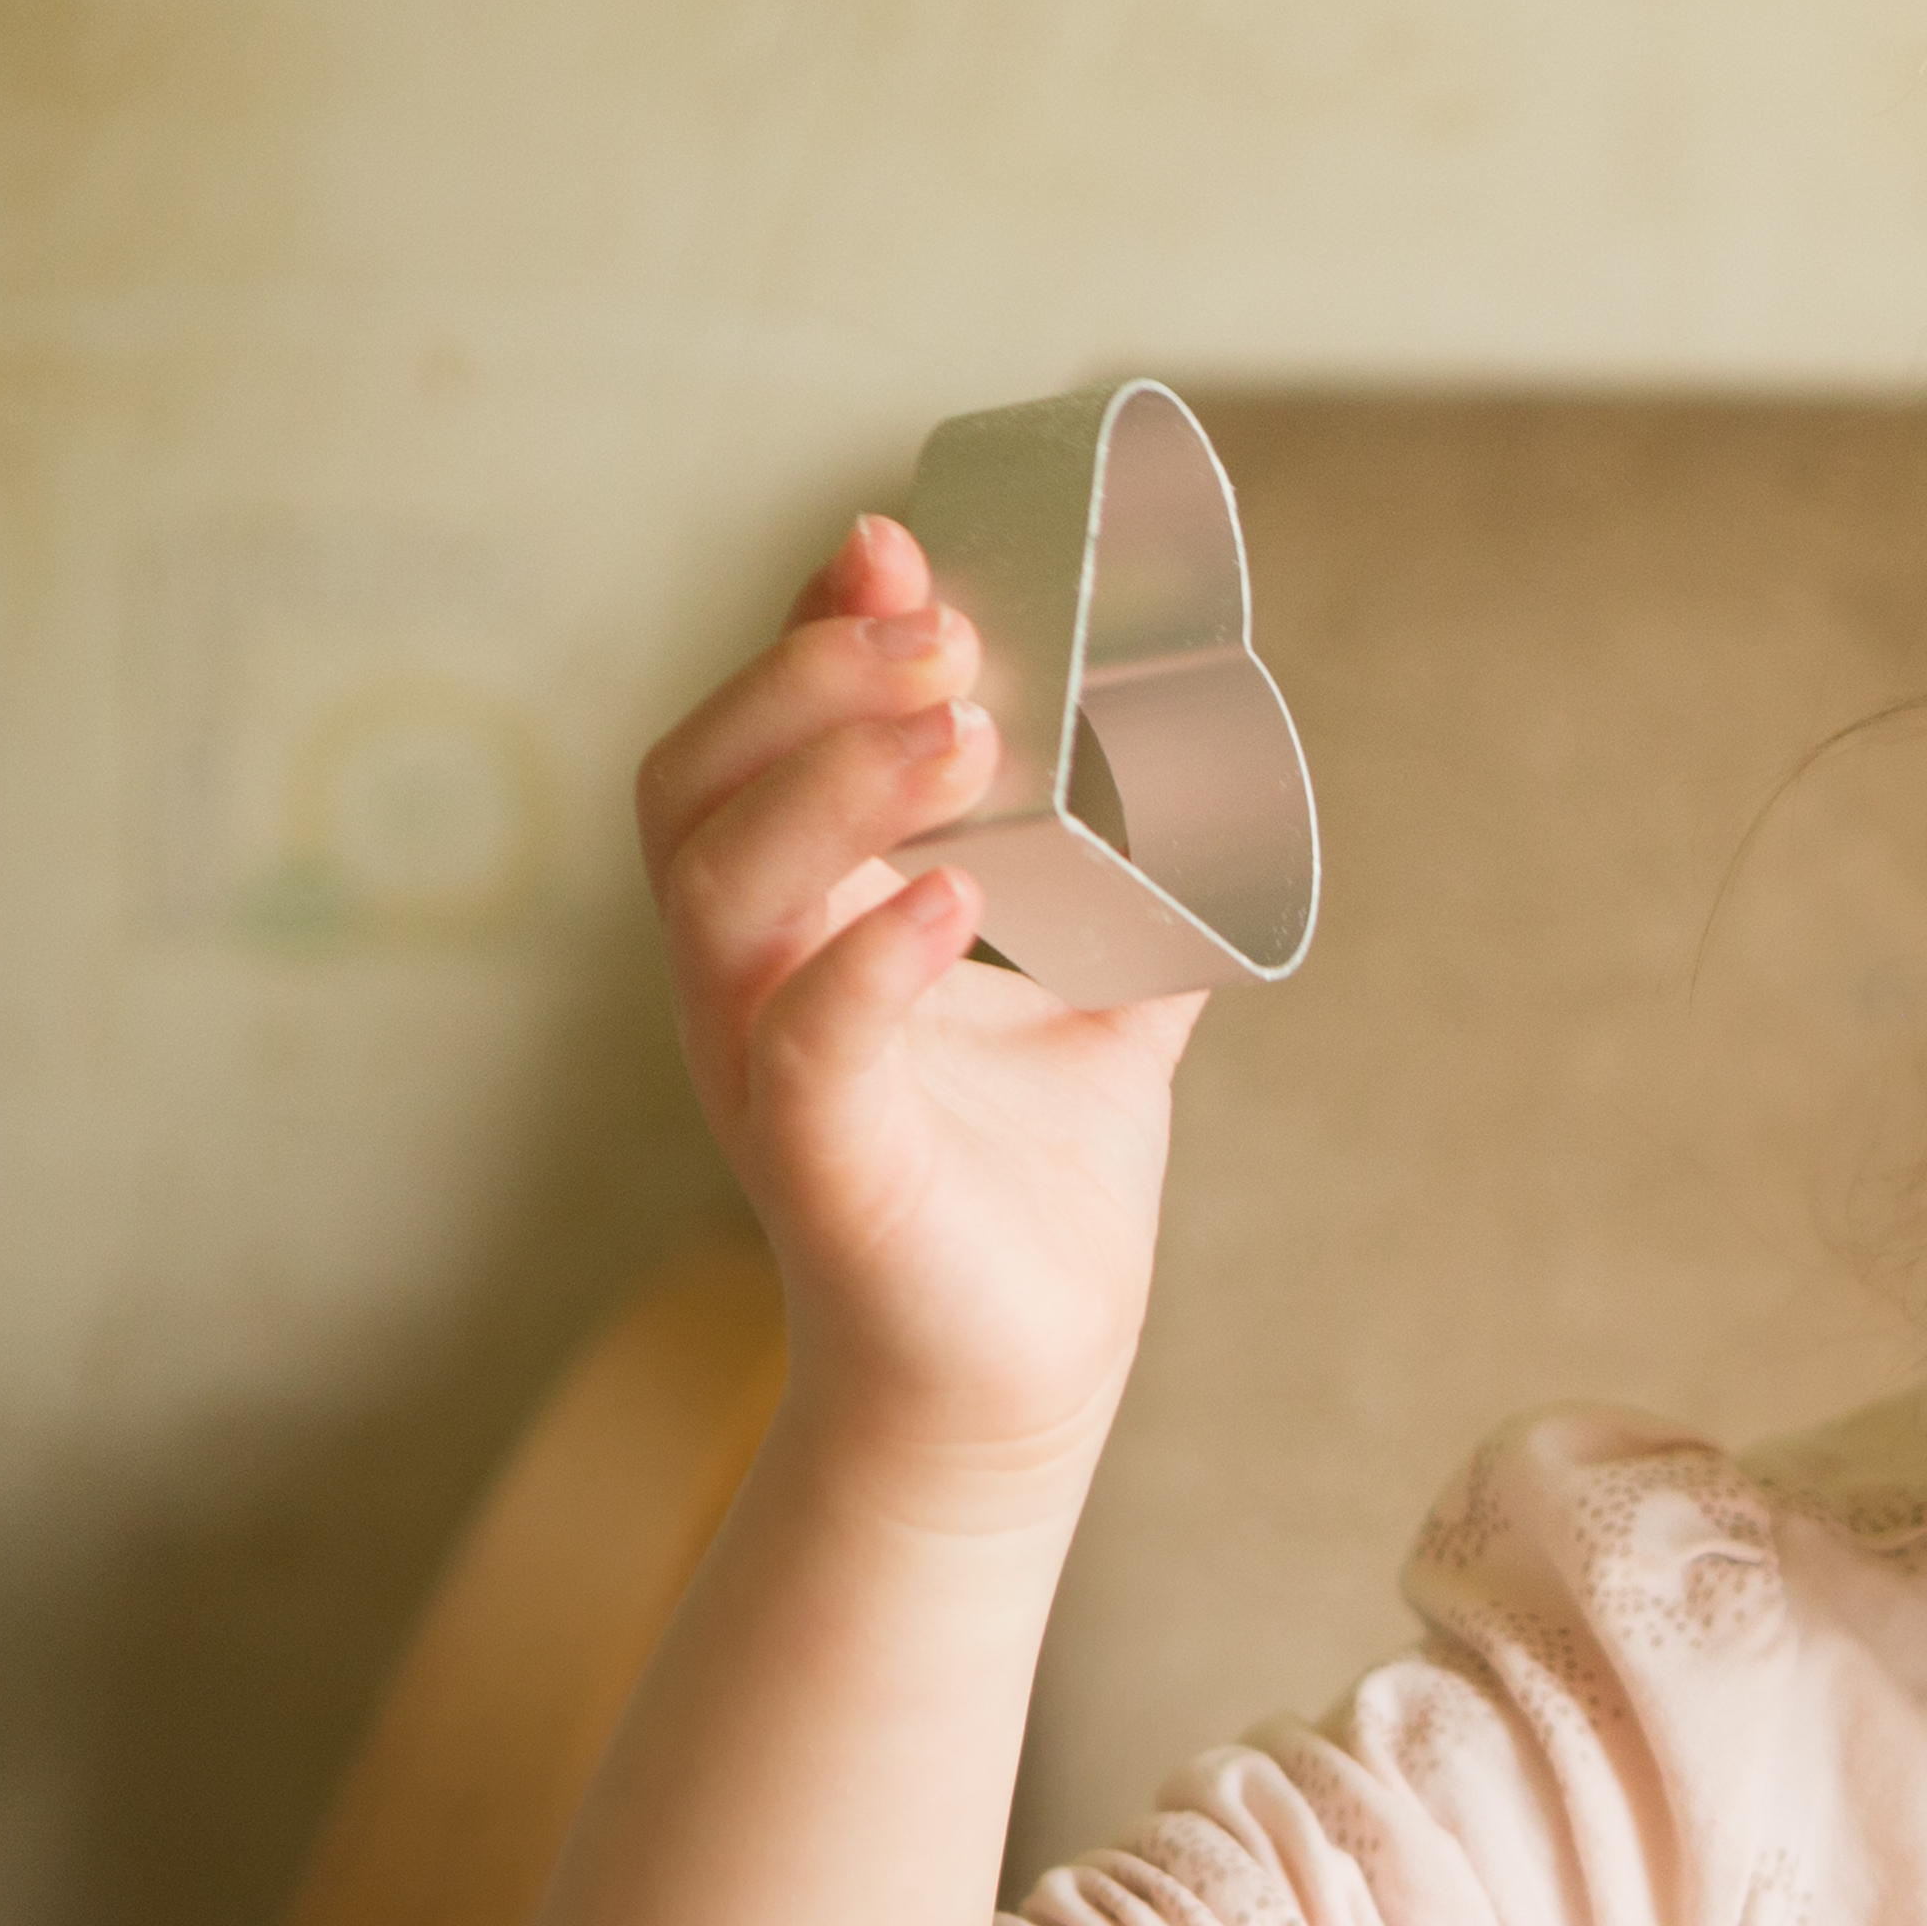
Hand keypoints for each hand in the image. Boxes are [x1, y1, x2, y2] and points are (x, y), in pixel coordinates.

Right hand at [634, 514, 1201, 1500]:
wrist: (1023, 1382)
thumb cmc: (1032, 1195)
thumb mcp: (1098, 1011)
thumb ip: (1140, 901)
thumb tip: (1227, 784)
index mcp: (801, 923)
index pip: (757, 740)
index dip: (806, 633)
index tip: (895, 543)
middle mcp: (751, 982)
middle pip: (700, 787)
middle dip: (805, 683)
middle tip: (940, 621)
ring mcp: (765, 1071)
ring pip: (721, 892)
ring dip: (835, 788)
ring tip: (957, 727)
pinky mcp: (819, 1168)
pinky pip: (803, 1048)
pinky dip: (866, 967)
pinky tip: (948, 905)